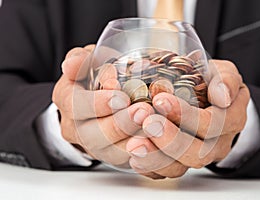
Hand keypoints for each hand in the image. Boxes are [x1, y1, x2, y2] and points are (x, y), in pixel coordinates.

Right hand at [52, 45, 153, 167]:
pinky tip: (158, 143)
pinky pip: (127, 162)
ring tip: (155, 126)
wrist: (95, 102)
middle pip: (94, 135)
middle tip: (143, 111)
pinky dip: (144, 154)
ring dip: (135, 141)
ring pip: (112, 153)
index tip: (121, 97)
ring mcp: (94, 146)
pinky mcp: (112, 157)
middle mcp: (77, 129)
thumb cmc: (95, 77)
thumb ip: (79, 59)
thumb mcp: (85, 61)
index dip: (98, 104)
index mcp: (67, 101)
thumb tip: (71, 65)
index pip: (76, 106)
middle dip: (120, 124)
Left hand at [126, 60, 249, 178]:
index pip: (214, 123)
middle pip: (197, 152)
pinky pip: (166, 173)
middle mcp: (217, 143)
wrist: (206, 98)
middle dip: (170, 139)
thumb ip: (226, 80)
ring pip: (180, 167)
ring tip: (135, 144)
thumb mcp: (224, 73)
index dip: (188, 115)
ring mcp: (199, 156)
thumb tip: (222, 97)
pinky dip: (149, 166)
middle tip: (148, 122)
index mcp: (231, 119)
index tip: (162, 100)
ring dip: (156, 157)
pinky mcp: (181, 163)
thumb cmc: (211, 83)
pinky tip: (135, 157)